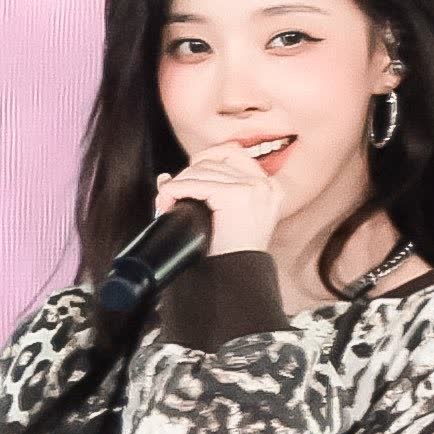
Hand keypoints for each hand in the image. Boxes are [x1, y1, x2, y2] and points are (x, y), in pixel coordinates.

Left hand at [153, 142, 285, 257]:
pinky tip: (168, 200)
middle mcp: (265, 185)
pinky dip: (176, 190)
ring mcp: (254, 189)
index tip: (187, 176)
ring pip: (203, 170)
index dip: (204, 159)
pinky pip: (197, 184)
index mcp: (269, 188)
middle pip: (215, 159)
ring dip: (178, 183)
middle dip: (187, 174)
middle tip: (170, 195)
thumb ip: (202, 194)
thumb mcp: (224, 220)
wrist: (238, 281)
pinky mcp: (237, 196)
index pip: (233, 152)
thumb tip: (164, 178)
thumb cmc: (232, 257)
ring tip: (166, 202)